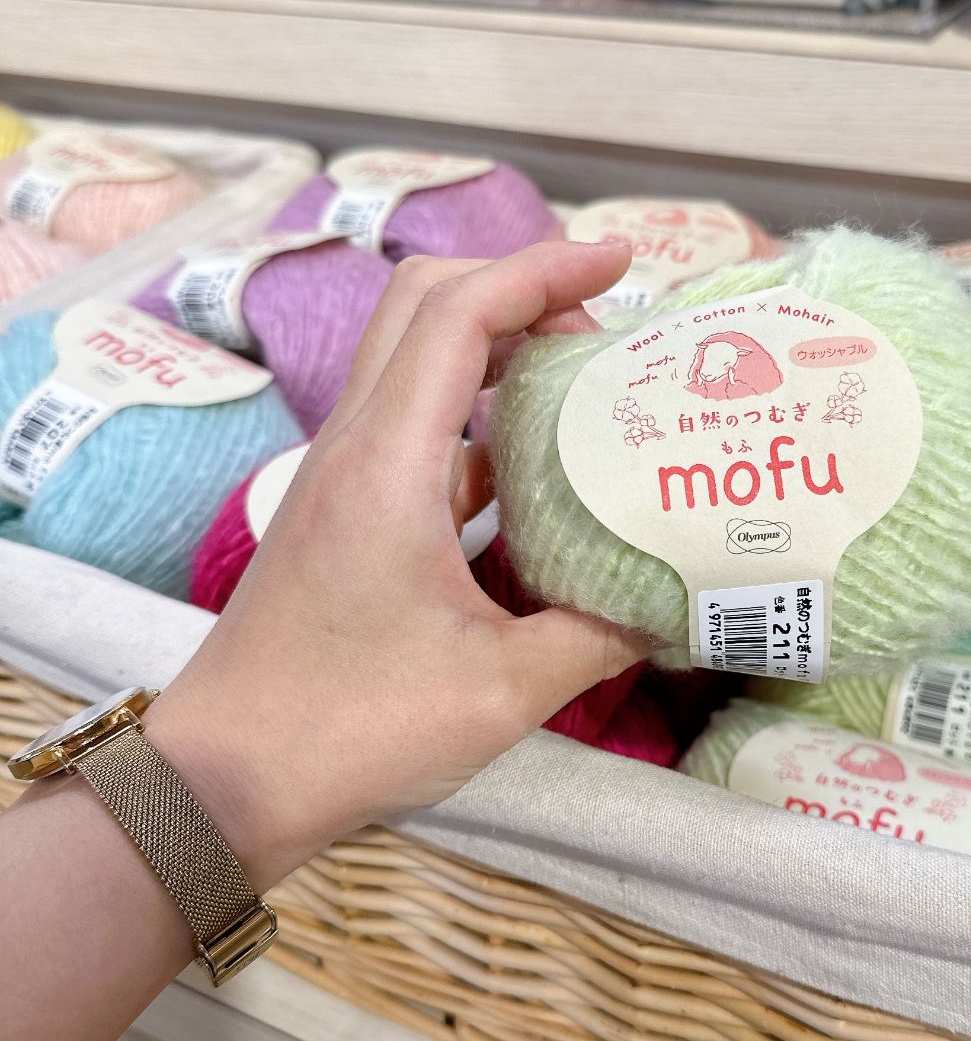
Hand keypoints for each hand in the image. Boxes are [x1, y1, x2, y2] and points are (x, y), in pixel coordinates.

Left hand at [146, 239, 651, 889]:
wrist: (225, 780)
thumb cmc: (352, 729)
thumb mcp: (502, 690)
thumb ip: (599, 635)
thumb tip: (673, 602)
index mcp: (388, 463)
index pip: (460, 314)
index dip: (543, 268)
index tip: (620, 260)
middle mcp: (357, 447)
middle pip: (424, 306)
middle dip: (518, 288)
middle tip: (601, 325)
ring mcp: (346, 478)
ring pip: (416, 362)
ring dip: (498, 349)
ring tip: (585, 384)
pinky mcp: (348, 514)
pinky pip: (419, 431)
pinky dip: (481, 423)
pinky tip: (539, 475)